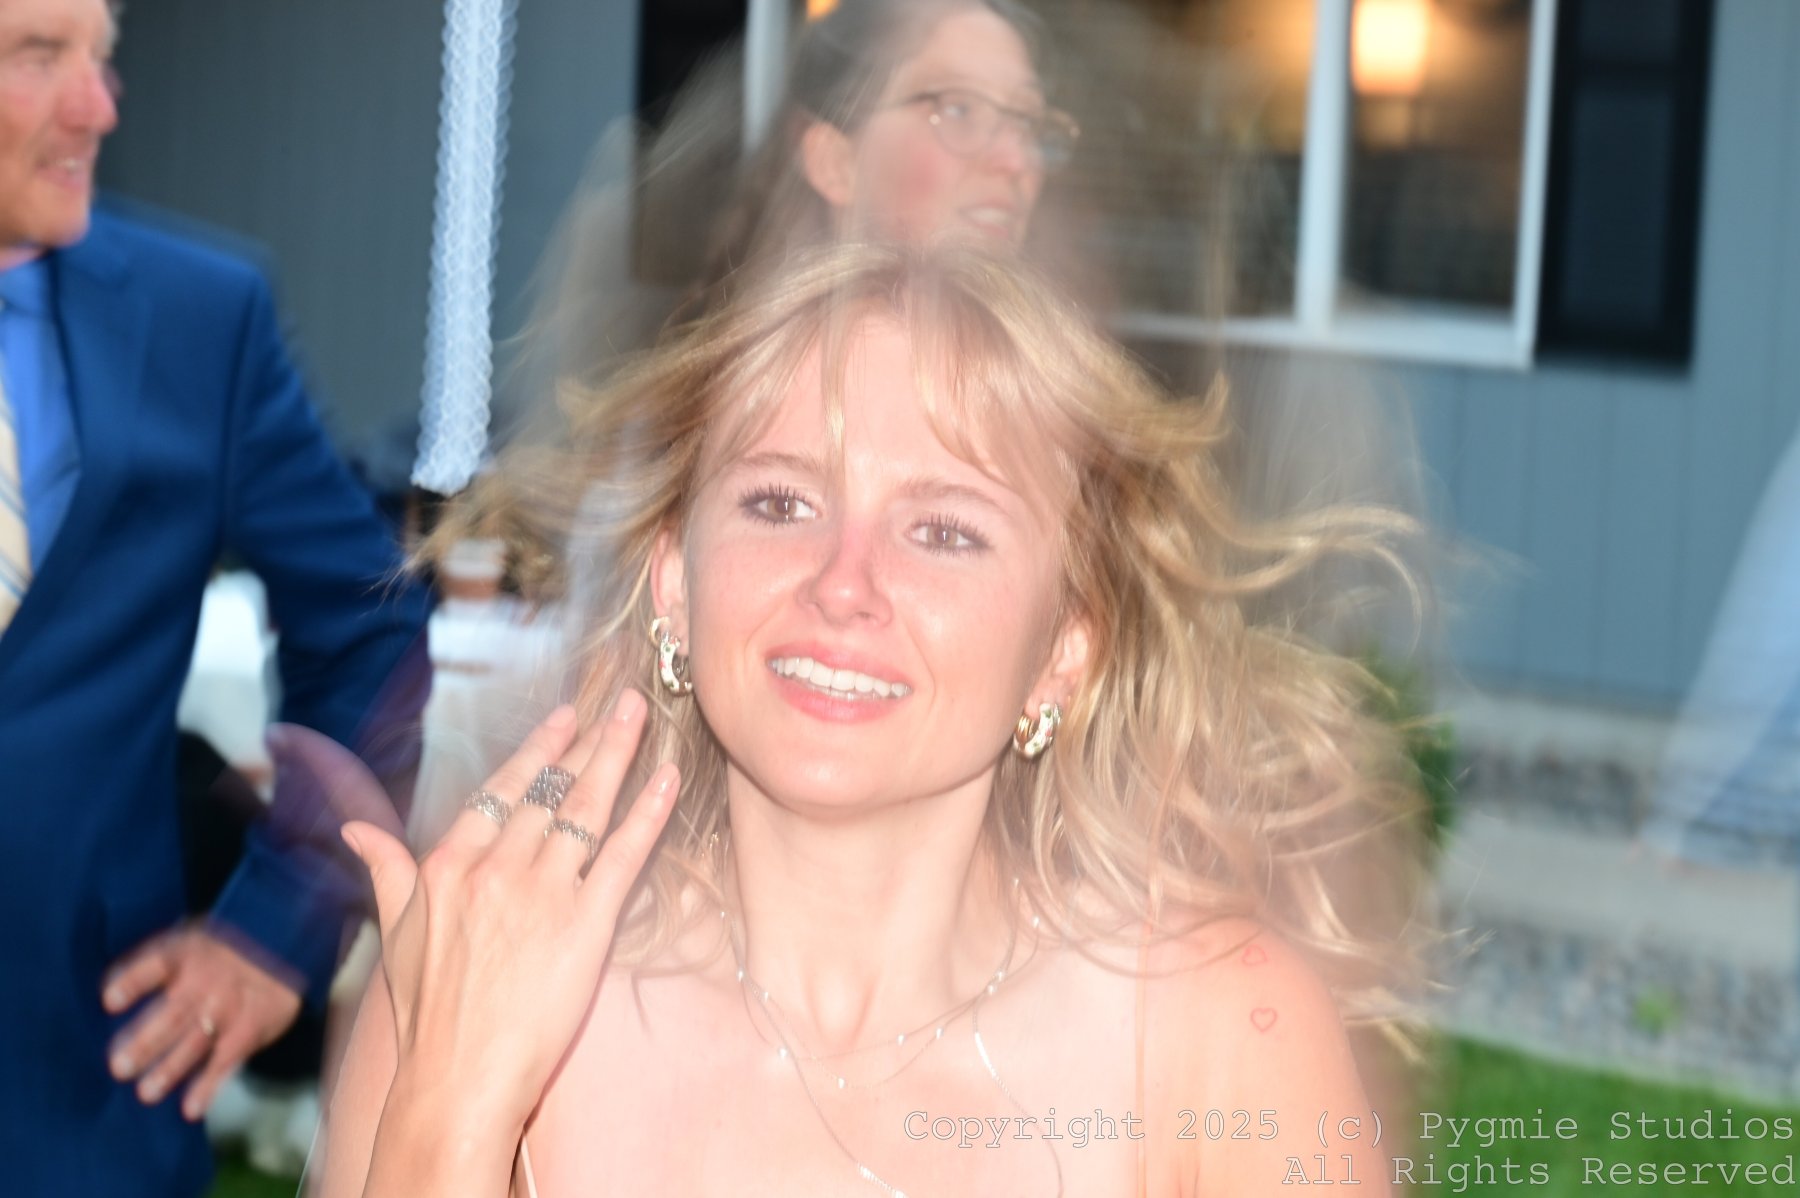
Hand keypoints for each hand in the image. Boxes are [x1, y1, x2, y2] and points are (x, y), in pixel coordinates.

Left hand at [103, 926, 303, 1119]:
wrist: (278, 946)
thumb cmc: (217, 950)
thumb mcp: (188, 938)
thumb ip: (151, 960)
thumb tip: (105, 989)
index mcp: (186, 955)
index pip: (156, 966)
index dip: (133, 982)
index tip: (109, 1001)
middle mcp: (206, 982)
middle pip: (173, 1013)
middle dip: (146, 1041)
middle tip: (120, 1067)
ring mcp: (228, 1008)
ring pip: (197, 1042)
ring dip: (171, 1069)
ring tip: (146, 1094)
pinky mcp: (247, 1031)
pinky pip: (226, 1061)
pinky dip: (209, 1087)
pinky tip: (191, 1109)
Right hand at [343, 693, 677, 1134]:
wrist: (456, 1079)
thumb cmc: (427, 1016)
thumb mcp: (393, 934)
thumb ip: (384, 871)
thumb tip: (356, 830)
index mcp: (446, 865)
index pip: (500, 790)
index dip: (537, 751)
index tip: (565, 719)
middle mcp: (494, 868)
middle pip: (550, 790)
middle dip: (590, 740)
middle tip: (622, 701)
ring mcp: (540, 893)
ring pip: (585, 807)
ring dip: (618, 755)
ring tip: (640, 717)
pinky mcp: (584, 924)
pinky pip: (621, 852)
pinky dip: (647, 812)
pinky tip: (665, 778)